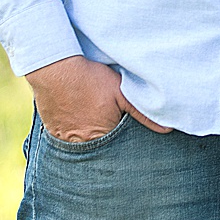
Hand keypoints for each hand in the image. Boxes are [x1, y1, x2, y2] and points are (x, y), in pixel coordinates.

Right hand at [26, 54, 168, 140]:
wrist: (56, 70)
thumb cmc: (91, 80)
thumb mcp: (122, 93)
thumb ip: (143, 114)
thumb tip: (167, 129)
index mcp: (101, 135)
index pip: (118, 148)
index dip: (124, 142)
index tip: (126, 135)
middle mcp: (81, 142)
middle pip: (100, 148)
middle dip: (108, 143)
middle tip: (109, 128)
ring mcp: (64, 139)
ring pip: (82, 145)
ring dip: (89, 138)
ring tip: (93, 123)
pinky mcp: (51, 131)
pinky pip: (65, 140)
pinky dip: (74, 133)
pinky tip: (78, 121)